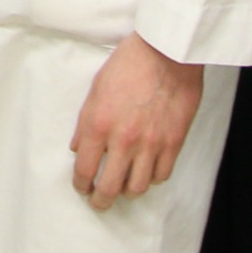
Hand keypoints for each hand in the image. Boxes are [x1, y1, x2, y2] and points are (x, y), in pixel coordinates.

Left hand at [70, 33, 204, 211]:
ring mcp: (151, 143)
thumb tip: (77, 148)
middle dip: (100, 201)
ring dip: (127, 190)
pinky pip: (161, 175)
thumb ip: (85, 122)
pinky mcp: (173, 142)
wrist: (167, 51)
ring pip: (137, 188)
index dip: (80, 185)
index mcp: (98, 125)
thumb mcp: (96, 88)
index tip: (82, 187)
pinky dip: (152, 177)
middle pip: (109, 189)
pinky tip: (147, 170)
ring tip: (124, 186)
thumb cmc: (130, 63)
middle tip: (99, 201)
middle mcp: (123, 140)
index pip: (84, 170)